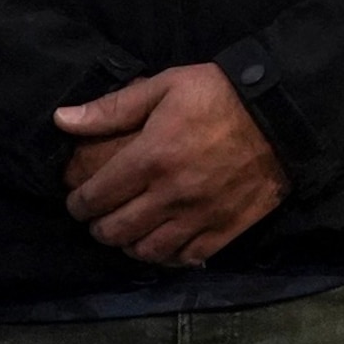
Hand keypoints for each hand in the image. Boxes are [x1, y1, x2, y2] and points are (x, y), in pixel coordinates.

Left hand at [55, 64, 290, 267]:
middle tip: (100, 218)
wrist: (282, 112)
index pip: (96, 197)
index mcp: (150, 158)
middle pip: (116, 230)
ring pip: (147, 250)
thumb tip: (61, 120)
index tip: (77, 200)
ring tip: (128, 233)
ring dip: (129, 245)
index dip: (78, 203)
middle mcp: (170, 194)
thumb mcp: (165, 86)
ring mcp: (199, 215)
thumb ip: (112, 108)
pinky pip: (185, 257)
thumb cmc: (219, 93)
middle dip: (98, 227)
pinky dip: (167, 256)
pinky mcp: (225, 228)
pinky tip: (163, 243)